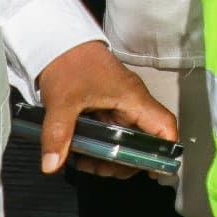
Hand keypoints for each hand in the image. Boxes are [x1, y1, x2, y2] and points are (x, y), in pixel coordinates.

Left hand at [34, 41, 177, 176]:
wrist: (59, 45)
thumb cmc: (70, 66)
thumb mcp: (62, 101)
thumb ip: (58, 134)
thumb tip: (51, 165)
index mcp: (133, 99)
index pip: (164, 126)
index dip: (164, 150)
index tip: (152, 171)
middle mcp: (132, 105)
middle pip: (145, 142)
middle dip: (126, 163)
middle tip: (100, 169)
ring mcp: (120, 108)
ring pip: (127, 142)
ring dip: (110, 159)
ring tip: (86, 163)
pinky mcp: (107, 110)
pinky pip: (112, 136)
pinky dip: (101, 149)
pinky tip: (81, 154)